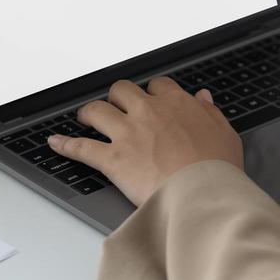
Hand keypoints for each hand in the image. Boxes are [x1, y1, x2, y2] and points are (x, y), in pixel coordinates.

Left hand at [48, 78, 244, 205]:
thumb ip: (210, 113)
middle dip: (118, 98)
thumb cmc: (216, 168)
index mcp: (176, 104)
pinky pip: (80, 147)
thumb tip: (203, 99)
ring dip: (89, 113)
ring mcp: (127, 134)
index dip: (151, 93)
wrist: (201, 192)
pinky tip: (55, 142)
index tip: (151, 100)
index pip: (158, 86)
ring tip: (86, 117)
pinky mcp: (111, 159)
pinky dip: (65, 145)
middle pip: (122, 91)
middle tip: (117, 108)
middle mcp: (148, 112)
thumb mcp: (224, 133)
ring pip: (97, 111)